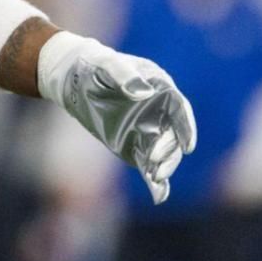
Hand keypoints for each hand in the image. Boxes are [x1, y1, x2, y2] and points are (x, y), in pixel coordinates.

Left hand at [40, 35, 196, 202]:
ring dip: (163, 166)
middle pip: (172, 135)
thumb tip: (143, 91)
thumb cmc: (94, 66)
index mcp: (159, 88)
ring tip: (155, 177)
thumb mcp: (106, 64)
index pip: (179, 110)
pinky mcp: (134, 146)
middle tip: (155, 162)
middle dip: (169, 151)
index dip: (186, 127)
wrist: (74, 79)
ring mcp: (147, 130)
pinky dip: (155, 181)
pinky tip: (159, 196)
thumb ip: (124, 74)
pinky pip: (147, 165)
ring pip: (162, 152)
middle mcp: (157, 111)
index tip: (188, 145)